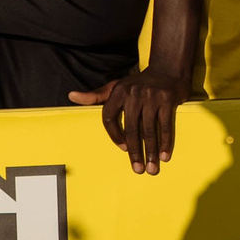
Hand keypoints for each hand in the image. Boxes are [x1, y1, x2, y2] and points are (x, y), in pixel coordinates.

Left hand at [68, 65, 184, 175]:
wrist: (166, 69)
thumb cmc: (137, 84)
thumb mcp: (115, 87)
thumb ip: (95, 95)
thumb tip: (71, 96)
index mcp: (118, 91)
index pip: (109, 117)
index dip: (114, 135)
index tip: (123, 150)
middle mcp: (134, 93)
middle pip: (132, 128)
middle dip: (135, 152)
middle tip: (138, 170)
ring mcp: (152, 96)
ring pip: (150, 130)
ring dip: (151, 152)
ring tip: (152, 168)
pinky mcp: (168, 99)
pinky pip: (165, 125)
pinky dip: (166, 142)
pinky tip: (164, 156)